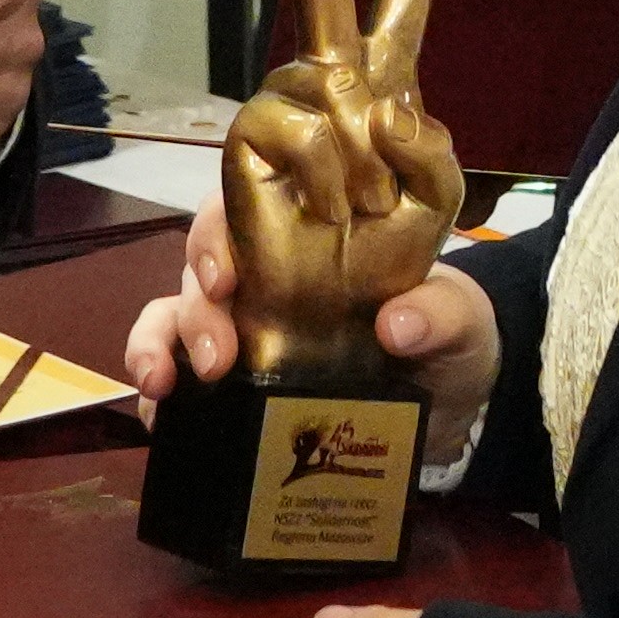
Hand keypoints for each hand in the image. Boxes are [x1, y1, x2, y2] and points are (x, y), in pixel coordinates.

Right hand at [126, 206, 499, 457]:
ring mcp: (245, 322)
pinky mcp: (235, 376)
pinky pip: (174, 369)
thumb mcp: (461, 320)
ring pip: (172, 310)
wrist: (449, 407)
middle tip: (217, 359)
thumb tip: (397, 324)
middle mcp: (268, 270)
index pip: (248, 202)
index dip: (222, 230)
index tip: (224, 276)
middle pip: (203, 262)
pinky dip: (156, 388)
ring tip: (164, 386)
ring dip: (158, 342)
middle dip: (194, 306)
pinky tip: (158, 415)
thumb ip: (442, 312)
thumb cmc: (448, 335)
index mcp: (316, 234)